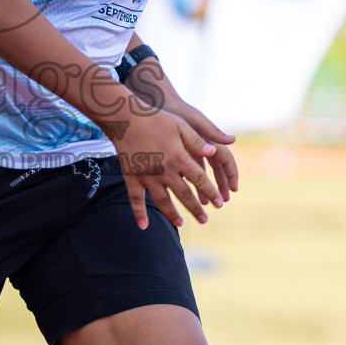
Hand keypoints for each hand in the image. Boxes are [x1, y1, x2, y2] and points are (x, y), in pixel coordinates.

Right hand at [103, 104, 225, 229]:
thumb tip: (215, 153)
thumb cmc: (157, 119)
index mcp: (179, 157)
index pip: (199, 179)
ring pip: (162, 200)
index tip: (219, 203)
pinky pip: (135, 199)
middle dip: (195, 209)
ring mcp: (147, 176)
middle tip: (204, 220)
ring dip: (172, 214)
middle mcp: (164, 170)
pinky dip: (139, 213)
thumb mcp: (181, 125)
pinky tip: (143, 226)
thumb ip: (197, 141)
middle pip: (183, 194)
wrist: (126, 118)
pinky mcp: (131, 176)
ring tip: (180, 223)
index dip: (210, 191)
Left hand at [169, 101, 238, 206]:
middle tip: (222, 202)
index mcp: (209, 138)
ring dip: (204, 188)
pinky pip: (188, 171)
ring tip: (204, 204)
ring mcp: (190, 150)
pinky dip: (190, 183)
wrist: (156, 103)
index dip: (231, 174)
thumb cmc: (177, 110)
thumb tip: (233, 140)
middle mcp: (202, 145)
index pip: (226, 159)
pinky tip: (187, 195)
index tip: (233, 189)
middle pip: (217, 170)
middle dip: (220, 186)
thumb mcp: (194, 122)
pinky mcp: (178, 153)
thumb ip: (211, 132)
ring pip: (202, 173)